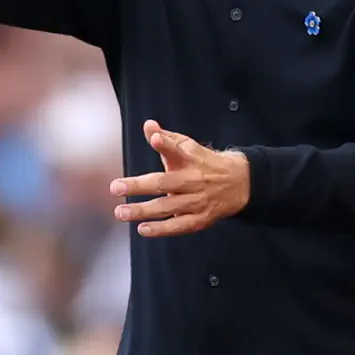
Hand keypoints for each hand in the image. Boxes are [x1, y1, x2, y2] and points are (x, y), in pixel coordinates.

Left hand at [110, 120, 250, 237]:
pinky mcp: (200, 219)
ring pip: (167, 207)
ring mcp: (197, 201)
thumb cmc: (204, 162)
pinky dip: (161, 229)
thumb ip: (166, 138)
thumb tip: (148, 125)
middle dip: (139, 186)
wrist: (238, 183)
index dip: (166, 143)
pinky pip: (178, 226)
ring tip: (121, 212)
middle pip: (164, 183)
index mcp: (191, 158)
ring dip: (142, 210)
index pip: (178, 149)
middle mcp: (194, 179)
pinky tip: (142, 229)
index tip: (156, 137)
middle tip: (115, 187)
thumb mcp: (188, 146)